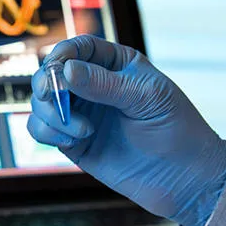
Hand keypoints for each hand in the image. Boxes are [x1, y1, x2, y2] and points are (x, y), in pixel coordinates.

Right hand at [27, 35, 225, 225]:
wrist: (184, 178)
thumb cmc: (176, 129)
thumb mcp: (146, 98)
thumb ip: (104, 84)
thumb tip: (65, 71)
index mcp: (115, 65)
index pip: (78, 48)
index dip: (62, 54)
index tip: (58, 67)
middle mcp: (93, 86)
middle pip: (51, 73)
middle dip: (47, 85)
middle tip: (54, 99)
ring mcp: (81, 114)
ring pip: (41, 103)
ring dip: (51, 114)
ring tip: (83, 132)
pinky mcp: (72, 142)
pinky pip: (42, 129)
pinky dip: (47, 132)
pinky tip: (73, 141)